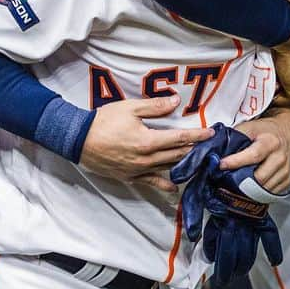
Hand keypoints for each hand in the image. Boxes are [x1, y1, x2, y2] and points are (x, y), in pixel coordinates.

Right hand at [80, 95, 214, 190]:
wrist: (78, 140)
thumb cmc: (104, 121)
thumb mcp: (130, 108)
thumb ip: (155, 107)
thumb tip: (175, 101)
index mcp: (148, 141)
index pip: (180, 138)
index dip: (197, 136)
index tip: (211, 134)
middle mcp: (146, 159)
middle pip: (177, 154)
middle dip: (195, 149)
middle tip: (209, 146)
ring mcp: (138, 170)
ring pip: (167, 168)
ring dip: (184, 164)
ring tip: (198, 160)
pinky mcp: (130, 176)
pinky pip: (151, 182)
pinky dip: (164, 185)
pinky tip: (175, 187)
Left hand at [219, 108, 289, 193]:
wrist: (286, 133)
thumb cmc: (266, 130)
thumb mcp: (250, 127)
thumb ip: (234, 137)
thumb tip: (217, 150)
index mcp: (270, 142)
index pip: (253, 156)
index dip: (236, 162)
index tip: (221, 165)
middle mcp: (280, 157)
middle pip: (259, 178)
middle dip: (240, 181)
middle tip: (225, 180)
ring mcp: (285, 171)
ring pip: (263, 189)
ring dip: (248, 189)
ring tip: (235, 184)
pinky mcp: (287, 181)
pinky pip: (269, 194)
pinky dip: (257, 193)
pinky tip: (249, 186)